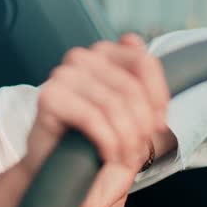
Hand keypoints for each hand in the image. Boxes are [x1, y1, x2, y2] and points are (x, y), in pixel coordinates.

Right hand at [19, 33, 169, 206]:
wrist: (56, 167)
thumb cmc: (94, 140)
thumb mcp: (127, 109)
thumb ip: (137, 76)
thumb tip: (133, 39)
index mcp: (103, 53)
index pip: (144, 62)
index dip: (158, 97)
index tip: (157, 126)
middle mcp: (82, 57)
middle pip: (131, 88)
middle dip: (141, 127)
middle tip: (137, 151)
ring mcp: (63, 75)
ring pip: (113, 105)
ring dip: (126, 140)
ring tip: (123, 158)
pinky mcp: (49, 96)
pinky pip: (92, 117)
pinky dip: (107, 142)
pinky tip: (107, 155)